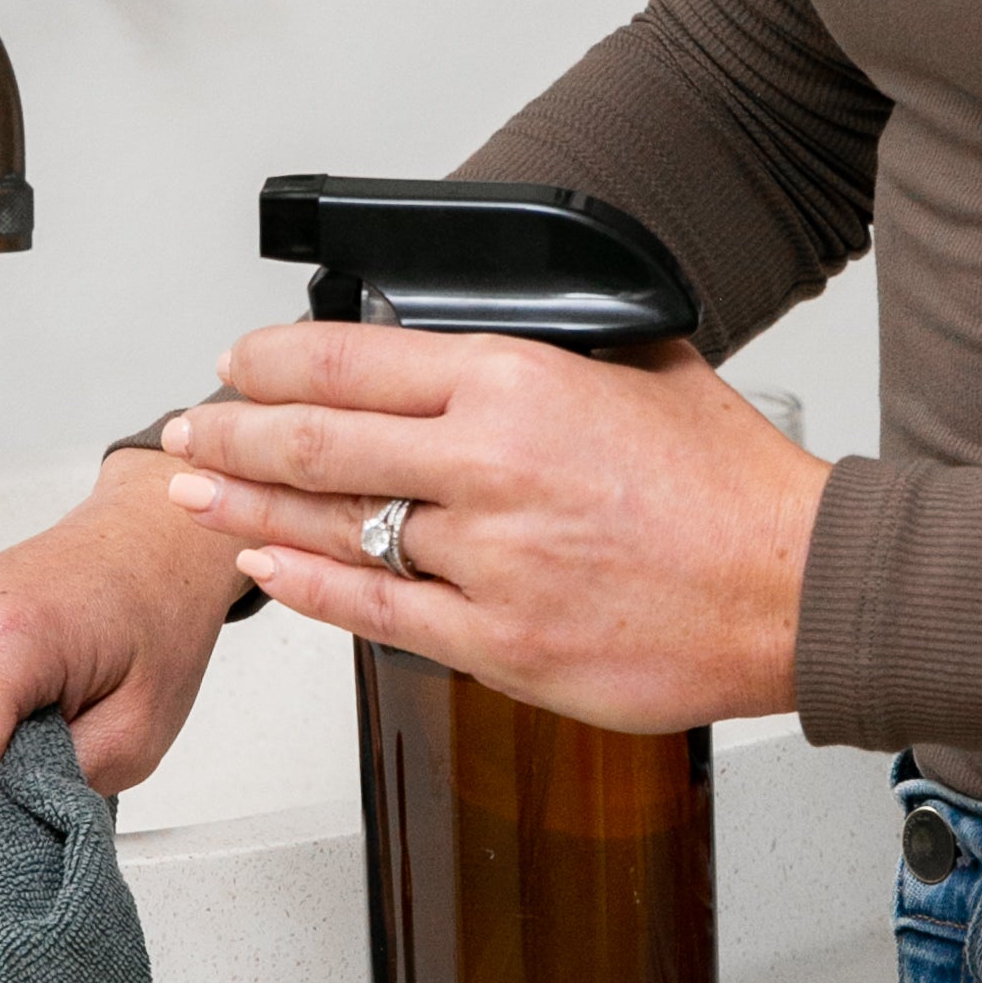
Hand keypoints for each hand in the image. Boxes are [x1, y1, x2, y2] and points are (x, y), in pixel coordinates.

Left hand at [160, 326, 829, 732]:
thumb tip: (479, 341)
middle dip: (229, 432)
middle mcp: (487, 466)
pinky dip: (306, 585)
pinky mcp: (496, 641)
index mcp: (516, 384)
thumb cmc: (731, 490)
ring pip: (331, 525)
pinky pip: (373, 609)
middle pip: (313, 441)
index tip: (238, 363)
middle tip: (185, 429)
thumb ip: (547, 355)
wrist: (796, 590)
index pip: (350, 359)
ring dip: (247, 505)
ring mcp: (487, 559)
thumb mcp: (641, 368)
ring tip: (193, 492)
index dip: (271, 361)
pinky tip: (263, 565)